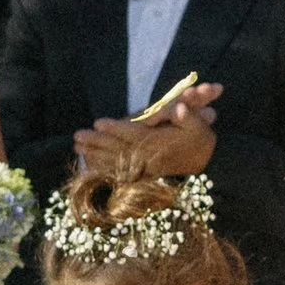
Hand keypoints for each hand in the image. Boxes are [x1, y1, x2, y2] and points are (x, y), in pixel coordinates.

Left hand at [73, 84, 217, 176]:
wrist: (208, 167)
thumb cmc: (201, 141)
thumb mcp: (199, 126)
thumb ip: (188, 116)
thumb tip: (179, 108)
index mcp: (161, 143)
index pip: (135, 134)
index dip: (116, 128)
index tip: (99, 122)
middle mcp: (150, 158)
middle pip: (119, 149)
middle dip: (97, 142)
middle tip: (77, 136)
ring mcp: (145, 169)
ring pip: (116, 161)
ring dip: (95, 154)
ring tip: (77, 148)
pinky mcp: (143, 176)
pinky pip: (119, 173)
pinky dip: (103, 169)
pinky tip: (88, 164)